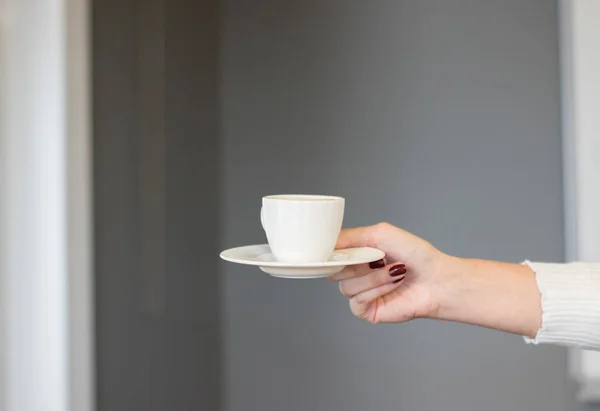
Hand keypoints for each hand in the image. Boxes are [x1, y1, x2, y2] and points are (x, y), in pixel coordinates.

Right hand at [330, 222, 453, 323]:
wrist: (438, 279)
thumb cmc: (417, 256)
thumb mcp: (381, 233)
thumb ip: (351, 236)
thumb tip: (327, 242)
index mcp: (358, 255)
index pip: (331, 254)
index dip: (332, 252)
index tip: (339, 249)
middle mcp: (357, 274)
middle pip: (334, 271)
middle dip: (356, 263)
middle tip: (378, 259)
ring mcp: (361, 293)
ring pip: (346, 286)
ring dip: (372, 277)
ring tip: (395, 272)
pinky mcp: (367, 310)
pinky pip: (356, 301)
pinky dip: (375, 290)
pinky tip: (392, 285)